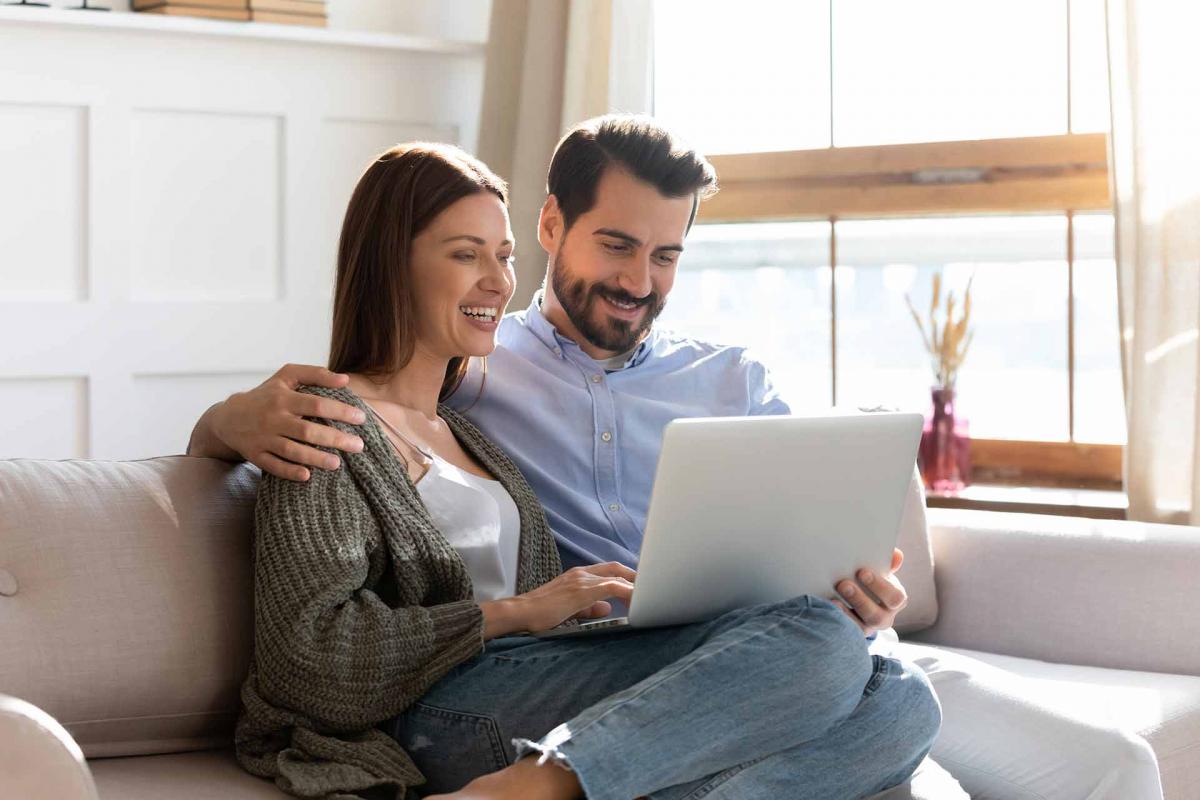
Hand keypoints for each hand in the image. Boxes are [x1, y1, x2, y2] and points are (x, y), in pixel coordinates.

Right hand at [209, 364, 366, 481]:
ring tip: (338, 464)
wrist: (228, 417)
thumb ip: (315, 374)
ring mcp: (263, 438)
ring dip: (315, 458)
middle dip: (335, 439)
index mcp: (283, 398)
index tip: (361, 418)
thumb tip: (345, 379)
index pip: (316, 404)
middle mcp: (273, 418)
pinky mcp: (255, 455)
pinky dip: (289, 472)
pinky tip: (307, 476)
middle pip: (307, 430)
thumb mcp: (286, 377)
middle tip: (359, 446)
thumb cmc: (266, 395)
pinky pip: (273, 466)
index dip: (340, 411)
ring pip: (291, 451)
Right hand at [480, 562, 636, 638]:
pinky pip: (612, 588)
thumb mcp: (569, 610)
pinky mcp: (581, 590)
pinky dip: (627, 592)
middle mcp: (581, 573)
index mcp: (577, 576)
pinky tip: (637, 601)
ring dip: (635, 586)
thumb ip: (589, 608)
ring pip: (617, 577)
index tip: (641, 585)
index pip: (608, 571)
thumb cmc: (539, 614)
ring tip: (650, 595)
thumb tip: (608, 608)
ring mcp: (581, 580)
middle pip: (616, 569)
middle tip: (652, 586)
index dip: (626, 576)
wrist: (519, 613)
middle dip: (636, 577)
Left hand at [833, 548, 907, 636]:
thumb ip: (887, 563)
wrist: (859, 595)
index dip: (879, 586)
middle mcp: (885, 617)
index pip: (895, 598)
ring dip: (846, 610)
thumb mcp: (880, 571)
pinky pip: (848, 630)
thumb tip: (896, 555)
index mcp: (896, 600)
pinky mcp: (855, 633)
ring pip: (861, 626)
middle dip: (860, 599)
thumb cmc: (871, 580)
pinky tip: (829, 605)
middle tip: (843, 583)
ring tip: (834, 596)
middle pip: (877, 615)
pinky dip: (839, 617)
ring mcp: (870, 627)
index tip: (862, 572)